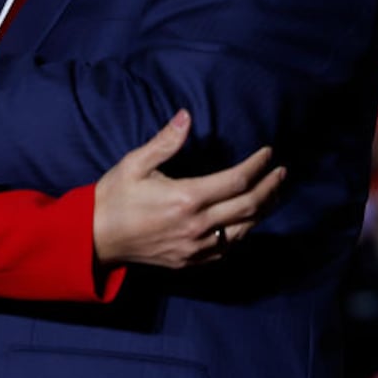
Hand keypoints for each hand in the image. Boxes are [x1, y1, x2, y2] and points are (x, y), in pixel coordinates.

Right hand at [92, 110, 285, 267]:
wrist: (95, 238)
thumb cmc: (114, 197)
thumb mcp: (134, 164)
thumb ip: (164, 142)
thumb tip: (186, 116)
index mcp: (186, 199)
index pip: (237, 180)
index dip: (257, 166)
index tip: (267, 153)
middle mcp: (197, 226)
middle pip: (249, 207)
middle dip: (271, 187)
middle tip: (281, 172)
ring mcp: (196, 247)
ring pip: (244, 230)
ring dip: (263, 210)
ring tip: (272, 193)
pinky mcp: (191, 261)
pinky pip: (228, 248)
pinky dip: (244, 231)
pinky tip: (247, 220)